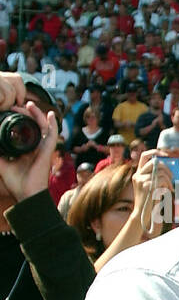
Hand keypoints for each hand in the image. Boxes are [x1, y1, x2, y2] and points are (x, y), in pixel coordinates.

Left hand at [0, 73, 57, 205]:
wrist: (26, 194)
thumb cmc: (16, 182)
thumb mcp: (0, 164)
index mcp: (26, 149)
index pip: (24, 130)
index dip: (18, 119)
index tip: (8, 112)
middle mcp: (36, 147)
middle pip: (33, 125)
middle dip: (25, 113)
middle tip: (15, 107)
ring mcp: (43, 148)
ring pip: (43, 126)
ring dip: (37, 114)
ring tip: (29, 104)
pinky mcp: (48, 151)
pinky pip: (53, 135)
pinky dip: (53, 124)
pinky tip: (51, 115)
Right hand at [130, 149, 167, 232]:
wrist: (143, 214)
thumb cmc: (150, 201)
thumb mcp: (153, 186)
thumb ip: (157, 176)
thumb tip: (169, 170)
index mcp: (138, 173)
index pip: (145, 156)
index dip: (156, 152)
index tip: (166, 154)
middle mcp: (138, 175)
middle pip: (155, 162)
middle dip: (167, 169)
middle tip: (171, 177)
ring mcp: (141, 180)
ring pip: (160, 171)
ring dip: (168, 179)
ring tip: (169, 187)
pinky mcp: (147, 186)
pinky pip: (162, 180)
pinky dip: (167, 185)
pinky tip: (167, 191)